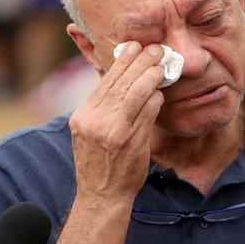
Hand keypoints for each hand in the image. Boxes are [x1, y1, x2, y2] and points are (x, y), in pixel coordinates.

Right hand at [69, 42, 164, 201]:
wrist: (101, 196)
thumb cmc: (99, 163)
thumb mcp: (89, 133)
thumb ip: (102, 108)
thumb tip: (125, 80)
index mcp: (83, 116)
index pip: (104, 81)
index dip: (122, 62)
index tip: (134, 47)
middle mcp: (94, 120)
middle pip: (120, 82)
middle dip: (140, 61)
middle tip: (155, 48)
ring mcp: (112, 130)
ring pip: (134, 92)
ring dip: (150, 75)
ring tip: (161, 64)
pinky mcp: (130, 140)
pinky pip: (146, 112)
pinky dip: (155, 99)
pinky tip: (161, 92)